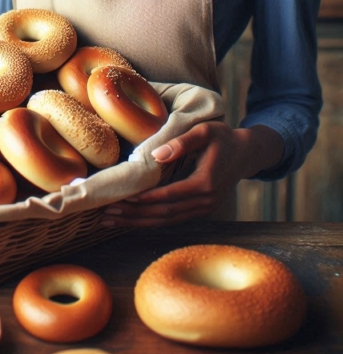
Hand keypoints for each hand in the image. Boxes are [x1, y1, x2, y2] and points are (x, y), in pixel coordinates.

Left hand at [100, 122, 283, 228]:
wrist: (246, 153)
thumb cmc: (223, 137)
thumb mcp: (204, 131)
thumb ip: (182, 142)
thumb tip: (157, 156)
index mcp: (205, 184)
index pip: (169, 196)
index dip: (144, 199)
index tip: (121, 198)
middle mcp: (205, 202)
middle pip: (164, 213)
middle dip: (134, 215)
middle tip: (106, 213)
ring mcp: (203, 209)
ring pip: (166, 221)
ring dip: (137, 222)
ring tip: (110, 220)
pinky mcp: (199, 210)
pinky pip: (171, 219)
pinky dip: (149, 220)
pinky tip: (130, 220)